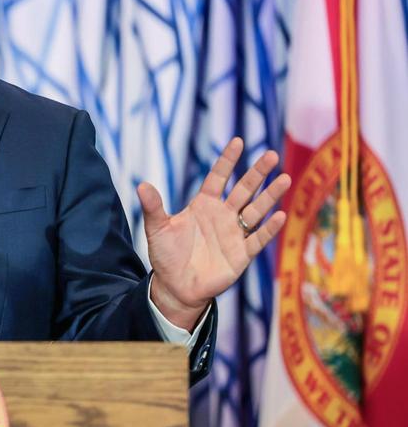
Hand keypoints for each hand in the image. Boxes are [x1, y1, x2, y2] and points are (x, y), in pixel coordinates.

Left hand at [139, 137, 290, 329]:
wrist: (176, 286)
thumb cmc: (167, 255)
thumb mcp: (157, 229)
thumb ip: (153, 208)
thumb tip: (141, 185)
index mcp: (203, 205)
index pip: (218, 178)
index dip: (227, 161)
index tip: (238, 141)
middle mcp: (223, 215)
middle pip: (244, 189)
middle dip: (257, 172)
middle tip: (272, 154)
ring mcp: (234, 233)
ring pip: (256, 210)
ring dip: (270, 196)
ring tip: (285, 178)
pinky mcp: (242, 254)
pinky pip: (258, 238)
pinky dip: (269, 228)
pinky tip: (280, 215)